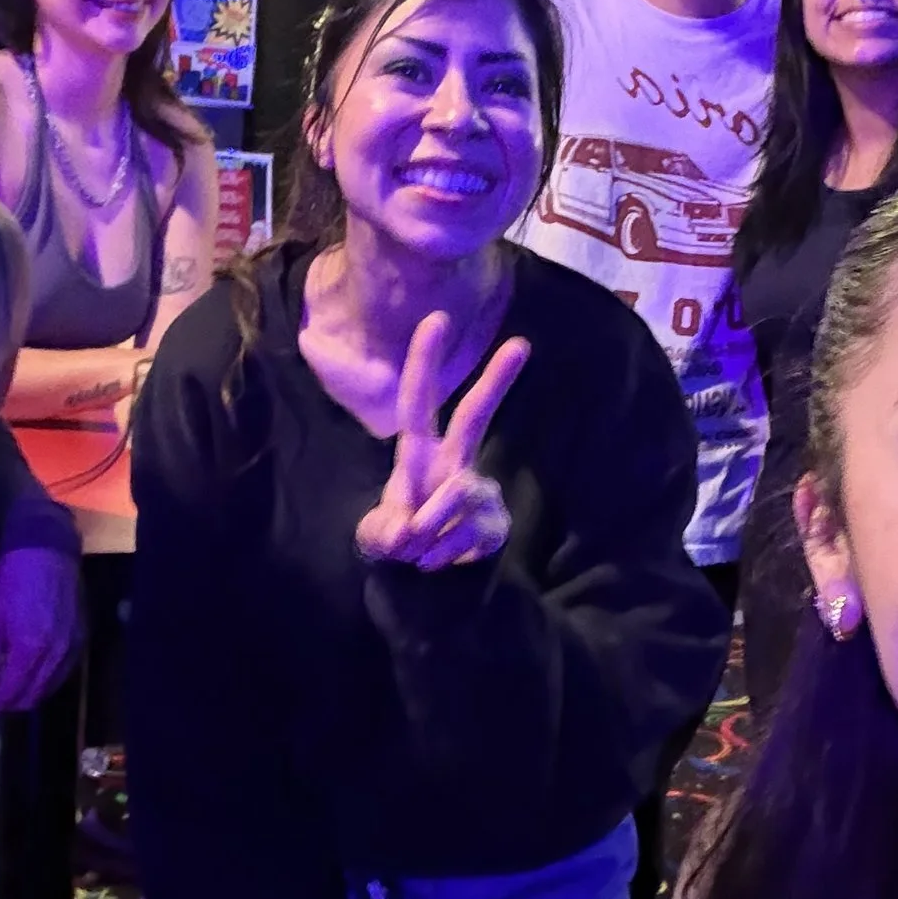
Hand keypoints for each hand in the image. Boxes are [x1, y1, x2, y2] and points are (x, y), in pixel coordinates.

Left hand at [0, 543, 81, 715]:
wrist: (48, 550)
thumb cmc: (11, 581)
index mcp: (29, 647)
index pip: (8, 693)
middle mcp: (55, 653)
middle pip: (31, 696)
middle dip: (7, 704)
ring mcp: (72, 646)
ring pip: (49, 688)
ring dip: (27, 695)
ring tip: (7, 691)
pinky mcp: (81, 638)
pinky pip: (63, 672)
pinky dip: (46, 682)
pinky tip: (32, 676)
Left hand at [355, 314, 529, 572]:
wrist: (425, 580)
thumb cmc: (398, 539)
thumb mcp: (376, 539)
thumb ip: (382, 532)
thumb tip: (406, 531)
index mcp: (419, 456)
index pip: (419, 404)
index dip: (424, 364)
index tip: (436, 319)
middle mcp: (453, 464)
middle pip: (475, 416)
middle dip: (495, 381)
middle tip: (522, 344)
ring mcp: (480, 490)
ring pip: (458, 492)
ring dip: (428, 527)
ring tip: (414, 550)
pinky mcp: (496, 521)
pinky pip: (467, 533)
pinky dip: (440, 555)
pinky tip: (436, 561)